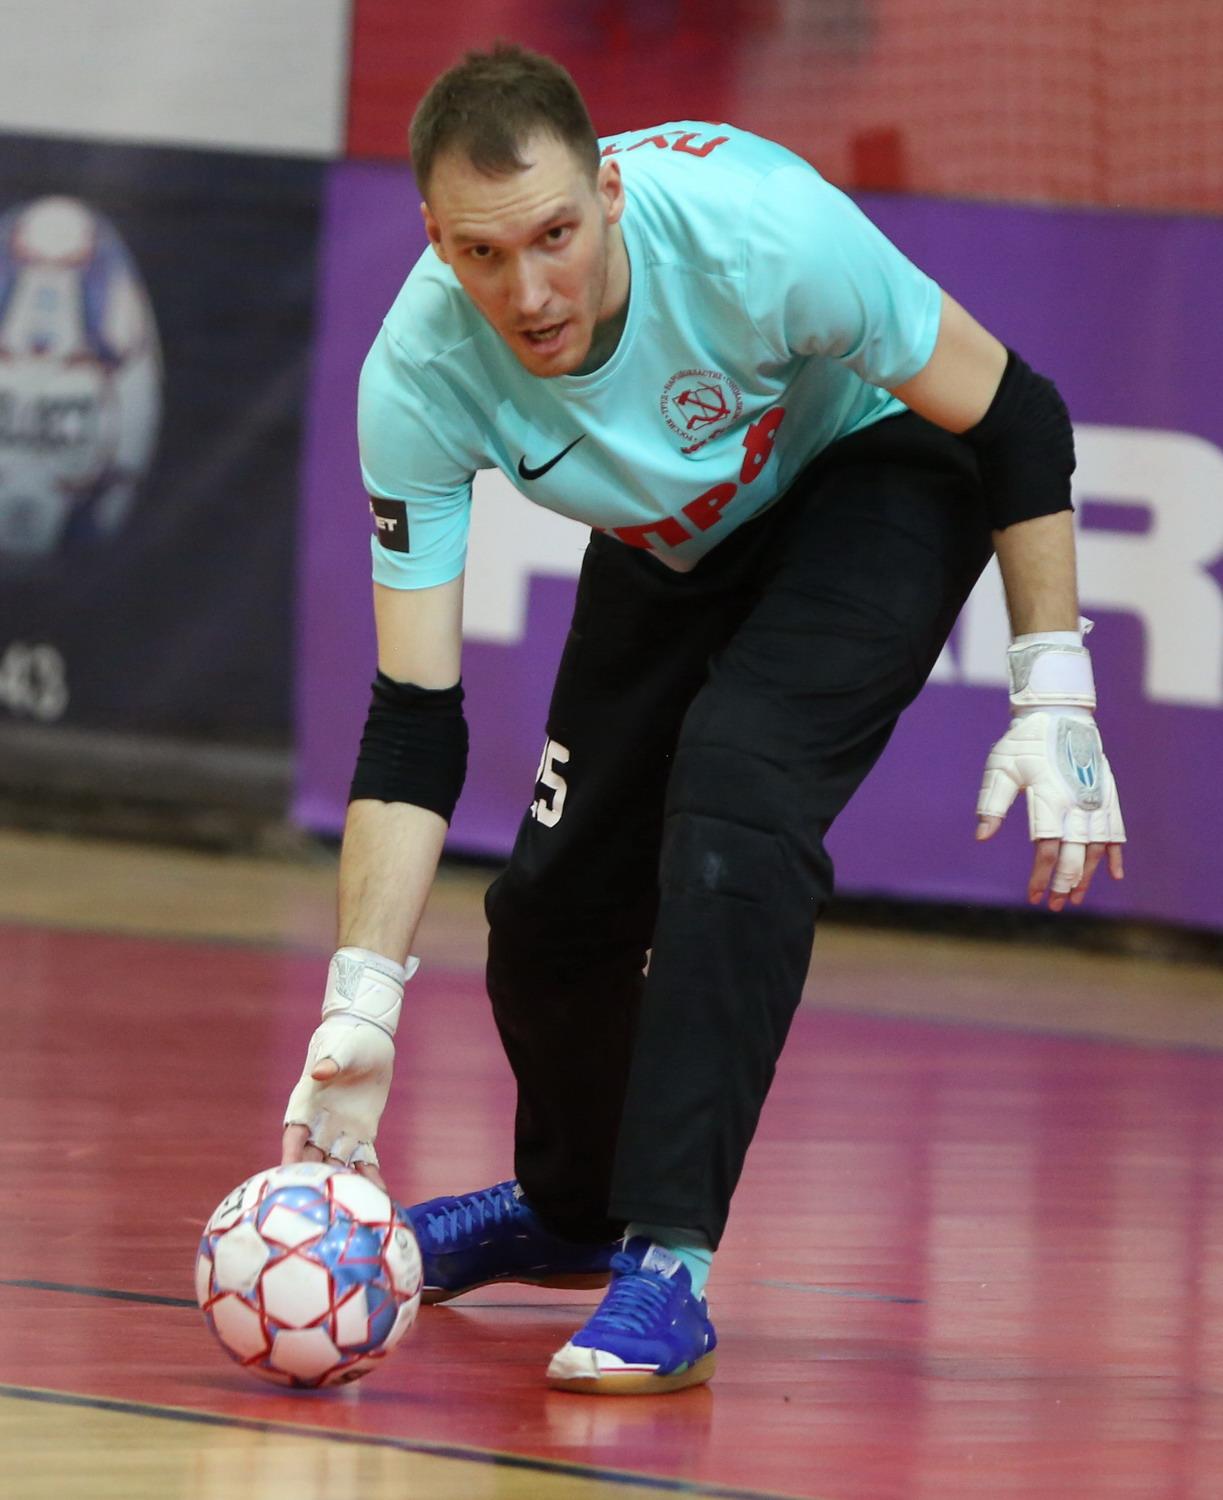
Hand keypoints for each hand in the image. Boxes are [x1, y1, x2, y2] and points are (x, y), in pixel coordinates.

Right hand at [281, 948, 415, 1189]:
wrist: (367, 1040)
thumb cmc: (345, 1041)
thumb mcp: (340, 1050)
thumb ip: (331, 1063)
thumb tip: (321, 1074)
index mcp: (305, 1105)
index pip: (294, 1135)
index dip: (291, 1156)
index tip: (288, 1178)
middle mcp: (319, 1124)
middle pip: (313, 1158)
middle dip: (316, 1181)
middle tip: (321, 1205)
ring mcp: (340, 1132)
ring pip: (338, 1165)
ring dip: (343, 1185)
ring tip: (352, 1208)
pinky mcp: (363, 1133)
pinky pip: (364, 1160)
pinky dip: (369, 1177)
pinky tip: (378, 1196)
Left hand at [976, 710, 1124, 911]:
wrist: (1060, 713)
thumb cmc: (1024, 742)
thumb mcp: (1000, 768)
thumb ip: (992, 803)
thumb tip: (982, 837)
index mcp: (1050, 798)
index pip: (1047, 849)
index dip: (1041, 876)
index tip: (1033, 896)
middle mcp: (1077, 803)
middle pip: (1075, 854)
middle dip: (1064, 883)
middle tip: (1054, 905)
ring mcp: (1096, 800)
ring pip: (1096, 847)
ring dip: (1088, 875)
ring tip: (1076, 898)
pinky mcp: (1107, 795)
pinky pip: (1116, 830)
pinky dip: (1116, 853)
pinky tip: (1115, 875)